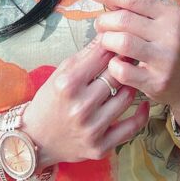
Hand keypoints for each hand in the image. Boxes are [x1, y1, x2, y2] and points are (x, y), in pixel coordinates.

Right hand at [21, 35, 150, 170]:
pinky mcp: (100, 147)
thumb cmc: (50, 101)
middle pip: (117, 75)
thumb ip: (85, 54)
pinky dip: (141, 114)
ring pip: (127, 97)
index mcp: (68, 84)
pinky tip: (142, 103)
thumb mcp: (61, 72)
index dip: (114, 44)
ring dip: (131, 85)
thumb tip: (108, 33)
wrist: (37, 139)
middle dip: (126, 62)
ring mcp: (91, 129)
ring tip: (132, 77)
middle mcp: (80, 107)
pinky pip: (131, 128)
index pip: (102, 56)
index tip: (122, 39)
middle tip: (133, 56)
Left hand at [92, 0, 179, 128]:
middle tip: (100, 26)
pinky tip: (116, 63)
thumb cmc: (167, 45)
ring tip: (106, 42)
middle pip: (123, 19)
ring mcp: (165, 59)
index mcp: (170, 13)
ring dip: (106, 41)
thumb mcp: (161, 21)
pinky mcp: (157, 82)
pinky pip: (122, 70)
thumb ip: (136, 9)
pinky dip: (113, 65)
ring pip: (122, 42)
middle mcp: (171, 34)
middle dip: (104, 21)